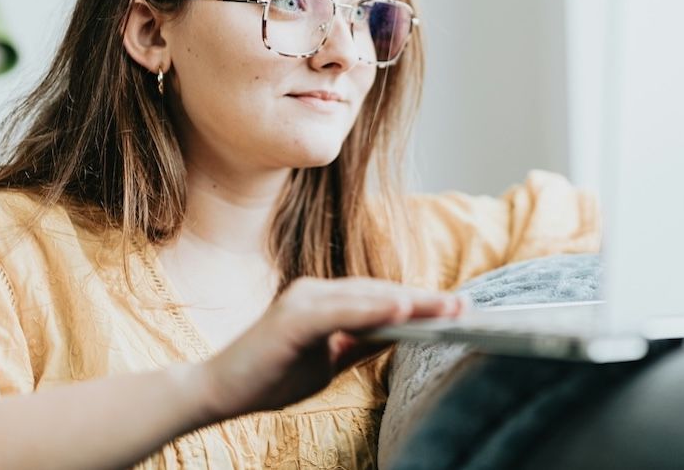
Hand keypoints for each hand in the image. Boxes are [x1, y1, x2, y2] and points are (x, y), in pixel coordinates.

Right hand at [193, 277, 461, 419]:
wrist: (219, 391)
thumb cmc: (271, 376)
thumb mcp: (328, 360)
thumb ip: (360, 343)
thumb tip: (401, 333)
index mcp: (323, 300)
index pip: (380, 298)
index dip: (418, 302)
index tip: (456, 308)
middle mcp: (315, 291)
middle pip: (380, 293)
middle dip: (424, 300)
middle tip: (464, 306)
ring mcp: (304, 300)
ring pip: (367, 297)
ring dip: (410, 301)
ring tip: (446, 307)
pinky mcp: (293, 317)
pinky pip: (342, 311)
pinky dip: (374, 310)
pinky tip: (403, 311)